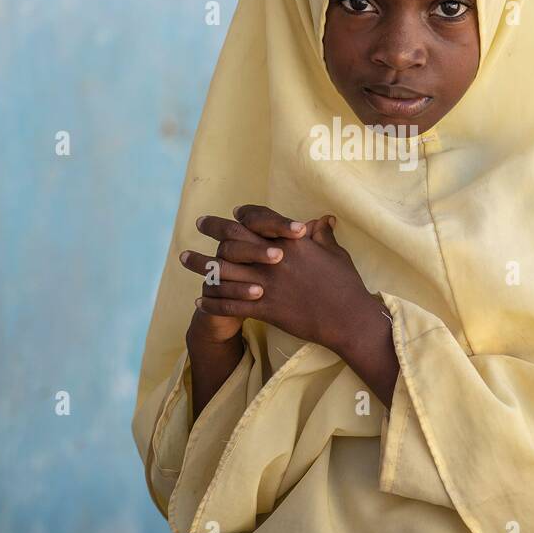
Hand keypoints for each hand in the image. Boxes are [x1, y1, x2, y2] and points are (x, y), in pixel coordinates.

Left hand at [198, 208, 376, 353]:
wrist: (349, 319)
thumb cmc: (347, 285)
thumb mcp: (336, 254)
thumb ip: (323, 236)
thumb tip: (323, 219)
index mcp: (292, 242)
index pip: (259, 219)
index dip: (243, 214)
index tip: (232, 213)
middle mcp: (274, 259)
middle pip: (233, 238)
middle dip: (213, 228)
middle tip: (198, 223)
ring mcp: (268, 284)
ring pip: (223, 272)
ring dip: (201, 265)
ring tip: (184, 260)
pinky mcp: (265, 309)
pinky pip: (230, 305)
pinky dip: (212, 303)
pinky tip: (199, 302)